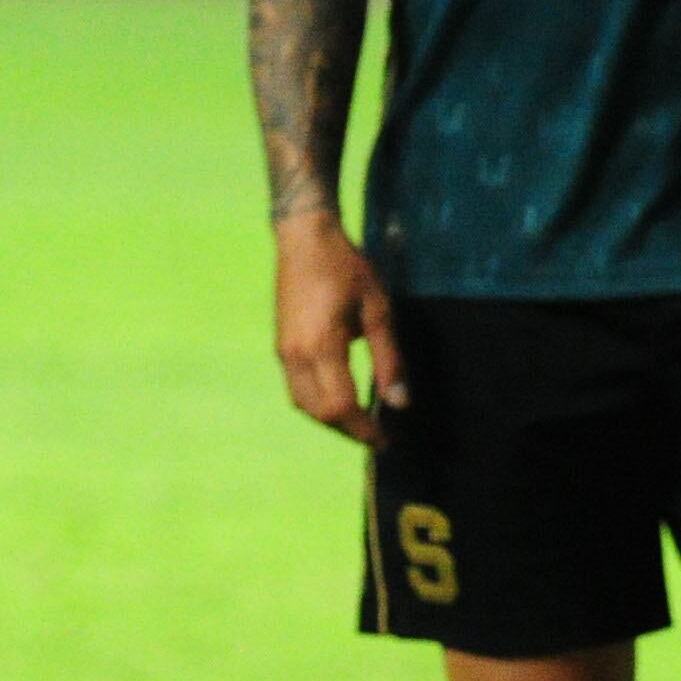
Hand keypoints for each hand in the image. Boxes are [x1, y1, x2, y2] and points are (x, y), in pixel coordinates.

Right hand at [275, 208, 404, 443]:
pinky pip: (296, 387)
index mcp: (321, 347)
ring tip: (359, 419)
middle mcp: (295, 355)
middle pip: (318, 412)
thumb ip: (390, 360)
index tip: (386, 441)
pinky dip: (317, 401)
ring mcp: (283, 351)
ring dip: (329, 418)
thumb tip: (399, 402)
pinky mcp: (280, 345)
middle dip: (347, 430)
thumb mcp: (379, 312)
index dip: (364, 430)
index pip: (340, 406)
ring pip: (302, 403)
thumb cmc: (347, 269)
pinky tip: (339, 395)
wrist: (304, 240)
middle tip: (376, 435)